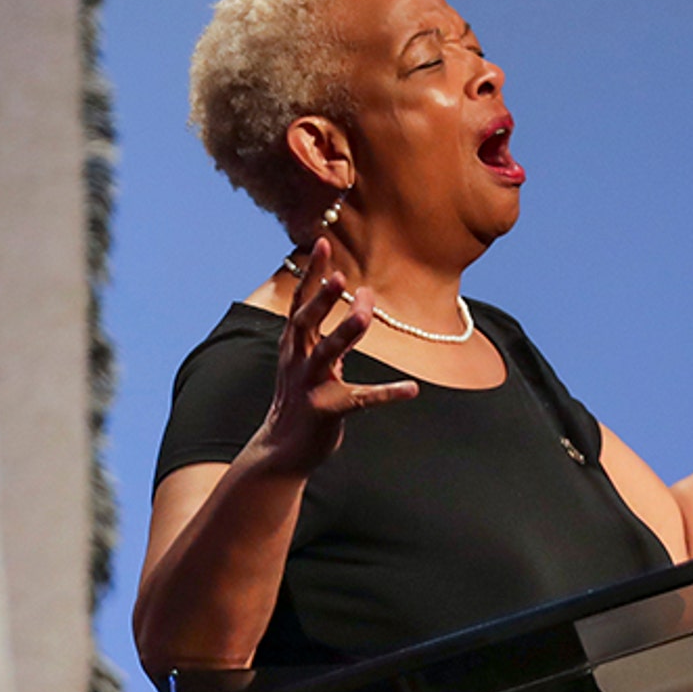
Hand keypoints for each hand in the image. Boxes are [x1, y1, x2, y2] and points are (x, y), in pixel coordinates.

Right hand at [254, 238, 418, 475]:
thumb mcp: (312, 361)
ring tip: (364, 314)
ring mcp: (310, 386)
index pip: (301, 303)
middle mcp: (297, 361)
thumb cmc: (301, 399)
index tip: (322, 241)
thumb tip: (361, 298)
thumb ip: (336, 332)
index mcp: (294, 346)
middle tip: (339, 273)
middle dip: (320, 297)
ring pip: (326, 354)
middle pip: (306, 322)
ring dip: (344, 332)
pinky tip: (411, 389)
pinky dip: (386, 393)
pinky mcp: (326, 411)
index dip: (311, 273)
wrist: (281, 450)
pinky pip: (360, 399)